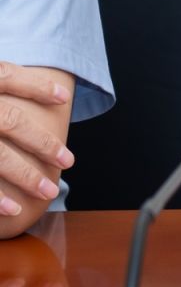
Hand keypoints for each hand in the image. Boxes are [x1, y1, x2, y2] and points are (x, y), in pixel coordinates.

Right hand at [0, 63, 73, 216]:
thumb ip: (3, 85)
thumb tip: (51, 93)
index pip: (4, 77)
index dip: (34, 85)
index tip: (64, 96)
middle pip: (9, 122)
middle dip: (40, 143)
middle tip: (68, 161)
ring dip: (23, 175)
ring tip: (49, 192)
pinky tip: (12, 210)